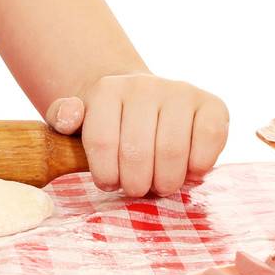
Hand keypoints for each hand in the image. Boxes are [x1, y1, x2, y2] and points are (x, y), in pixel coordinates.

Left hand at [44, 73, 228, 197]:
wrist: (144, 103)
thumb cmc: (110, 123)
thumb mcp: (78, 121)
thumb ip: (63, 117)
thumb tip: (69, 116)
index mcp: (107, 90)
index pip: (101, 142)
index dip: (105, 174)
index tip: (108, 182)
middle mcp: (144, 86)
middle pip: (137, 152)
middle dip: (136, 184)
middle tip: (136, 188)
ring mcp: (180, 92)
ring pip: (172, 152)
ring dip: (165, 182)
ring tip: (159, 184)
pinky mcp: (212, 104)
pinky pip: (209, 140)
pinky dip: (198, 166)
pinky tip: (187, 170)